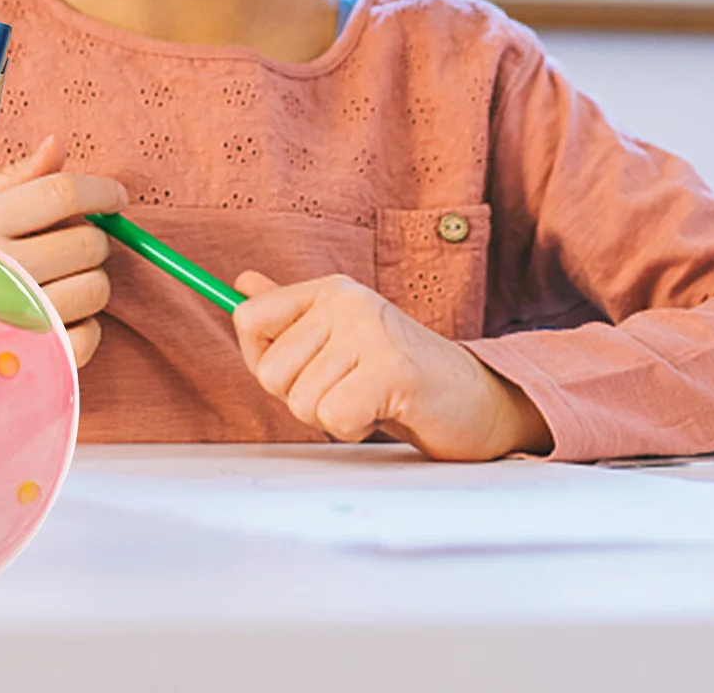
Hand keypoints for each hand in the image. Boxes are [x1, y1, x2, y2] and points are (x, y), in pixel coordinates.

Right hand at [0, 135, 124, 367]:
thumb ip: (20, 178)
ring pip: (96, 288)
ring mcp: (15, 318)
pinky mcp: (32, 359)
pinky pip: (90, 335)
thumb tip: (57, 145)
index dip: (101, 191)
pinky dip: (85, 326)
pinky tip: (58, 318)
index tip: (116, 196)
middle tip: (74, 245)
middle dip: (93, 239)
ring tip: (60, 282)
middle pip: (88, 242)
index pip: (62, 194)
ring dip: (90, 281)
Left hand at [232, 272, 553, 461]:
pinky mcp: (392, 369)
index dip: (266, 360)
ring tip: (371, 397)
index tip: (307, 367)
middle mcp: (347, 300)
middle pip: (271, 371)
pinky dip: (354, 428)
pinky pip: (333, 417)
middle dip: (304, 396)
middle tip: (350, 387)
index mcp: (329, 289)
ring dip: (334, 415)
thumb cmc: (396, 374)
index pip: (248, 319)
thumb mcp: (338, 337)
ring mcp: (370, 331)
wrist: (474, 399)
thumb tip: (239, 285)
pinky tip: (384, 410)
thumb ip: (289, 314)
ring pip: (301, 401)